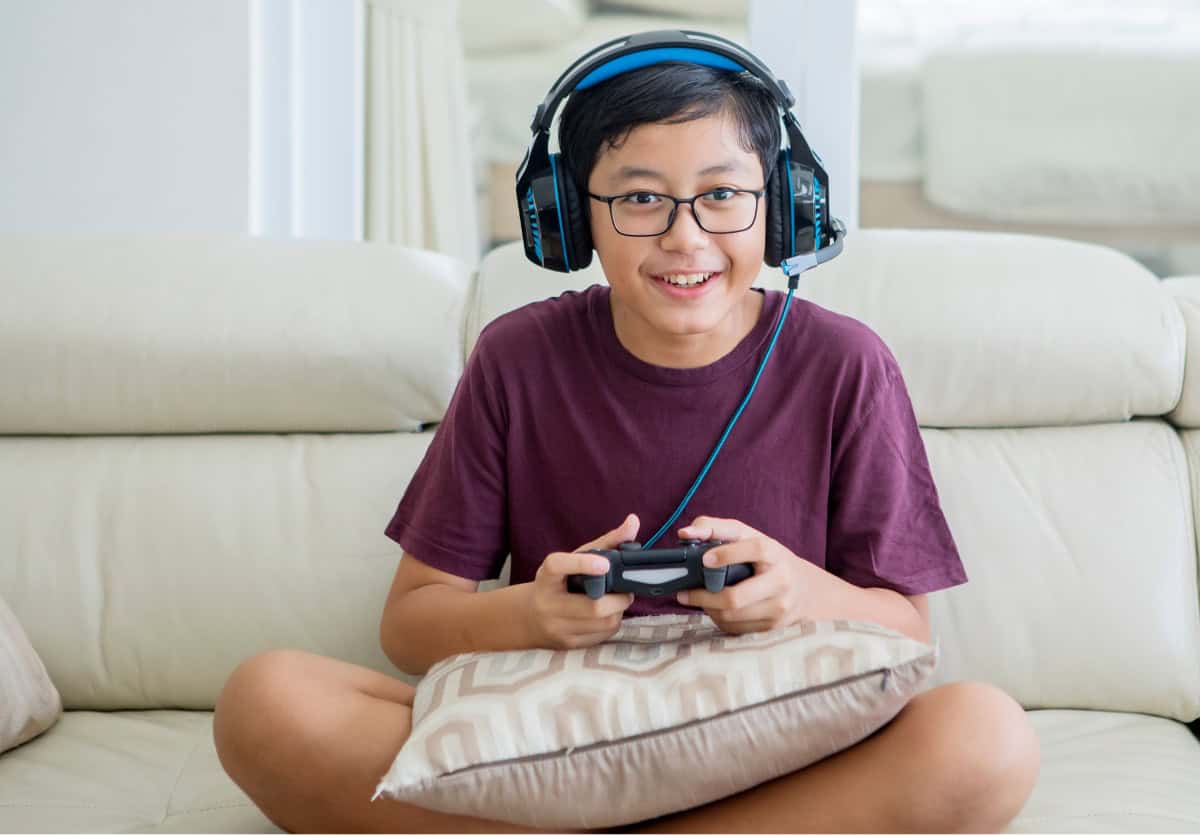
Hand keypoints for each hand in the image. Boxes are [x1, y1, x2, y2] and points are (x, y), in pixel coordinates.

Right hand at [526, 513, 638, 649]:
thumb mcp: (574, 559)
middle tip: (625, 590)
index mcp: (547, 577)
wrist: (528, 618)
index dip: (583, 564)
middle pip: (593, 606)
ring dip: (618, 611)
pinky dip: (611, 623)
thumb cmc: (558, 583)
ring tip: (616, 601)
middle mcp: (548, 603)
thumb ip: (606, 541)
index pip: (558, 566)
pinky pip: (602, 635)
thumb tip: (634, 521)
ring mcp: (557, 627)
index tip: (604, 563)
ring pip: (603, 623)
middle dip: (619, 598)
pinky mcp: (567, 644)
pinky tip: (606, 615)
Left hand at [674, 516, 829, 634]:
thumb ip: (715, 529)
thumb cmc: (766, 558)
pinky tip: (715, 609)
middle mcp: (781, 581)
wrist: (803, 589)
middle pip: (736, 597)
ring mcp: (779, 607)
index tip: (705, 559)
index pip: (756, 550)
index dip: (728, 554)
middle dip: (704, 596)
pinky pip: (737, 628)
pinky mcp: (772, 627)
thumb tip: (685, 533)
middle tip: (684, 592)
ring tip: (697, 599)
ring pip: (732, 616)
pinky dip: (719, 619)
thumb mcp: (747, 537)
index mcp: (775, 553)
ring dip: (708, 609)